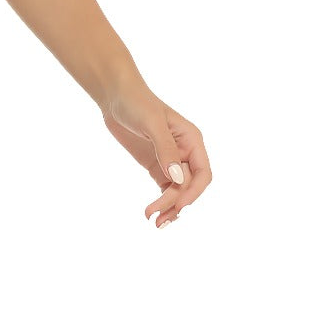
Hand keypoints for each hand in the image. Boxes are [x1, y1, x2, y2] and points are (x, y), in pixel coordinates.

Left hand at [101, 82, 211, 227]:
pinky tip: (154, 212)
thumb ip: (165, 150)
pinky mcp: (156, 165)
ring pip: (178, 191)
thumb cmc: (135, 102)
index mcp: (192, 140)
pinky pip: (165, 188)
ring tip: (155, 222)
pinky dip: (162, 201)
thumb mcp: (151, 123)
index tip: (178, 205)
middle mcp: (185, 152)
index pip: (203, 173)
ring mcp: (171, 160)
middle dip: (176, 203)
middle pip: (188, 186)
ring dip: (169, 207)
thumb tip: (178, 180)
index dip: (194, 192)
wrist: (114, 94)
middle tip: (157, 217)